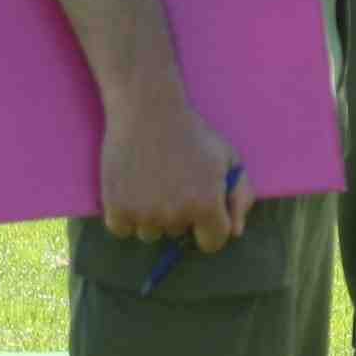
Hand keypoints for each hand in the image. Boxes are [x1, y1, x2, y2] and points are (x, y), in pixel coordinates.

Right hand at [99, 92, 250, 253]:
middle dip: (180, 215)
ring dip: (152, 216)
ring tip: (153, 182)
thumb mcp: (229, 159)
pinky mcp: (115, 210)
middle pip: (179, 235)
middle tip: (175, 182)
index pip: (213, 243)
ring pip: (151, 233)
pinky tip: (133, 188)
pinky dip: (125, 215)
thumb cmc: (193, 135)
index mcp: (207, 205)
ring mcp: (144, 215)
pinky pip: (123, 229)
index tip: (204, 213)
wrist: (148, 112)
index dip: (210, 229)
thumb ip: (240, 197)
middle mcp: (175, 216)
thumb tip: (235, 233)